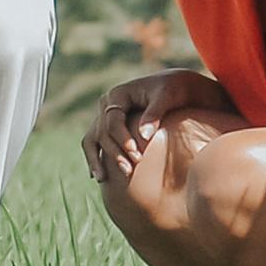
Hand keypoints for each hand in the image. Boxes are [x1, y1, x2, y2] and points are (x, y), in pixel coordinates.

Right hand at [83, 70, 209, 186]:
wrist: (173, 86)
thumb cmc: (172, 89)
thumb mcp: (166, 97)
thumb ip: (154, 114)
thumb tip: (144, 136)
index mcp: (117, 95)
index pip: (112, 120)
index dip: (122, 138)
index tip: (135, 154)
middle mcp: (107, 105)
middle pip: (101, 132)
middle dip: (114, 152)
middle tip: (129, 170)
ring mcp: (105, 116)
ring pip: (92, 139)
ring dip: (96, 159)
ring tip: (102, 179)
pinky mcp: (109, 127)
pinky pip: (95, 144)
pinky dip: (95, 158)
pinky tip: (100, 177)